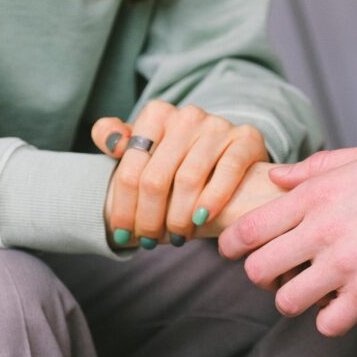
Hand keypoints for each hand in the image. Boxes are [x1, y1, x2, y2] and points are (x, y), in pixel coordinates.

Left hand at [93, 100, 267, 246]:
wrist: (228, 152)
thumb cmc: (177, 158)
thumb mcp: (144, 146)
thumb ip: (115, 138)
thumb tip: (111, 142)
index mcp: (156, 114)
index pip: (130, 170)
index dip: (123, 208)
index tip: (122, 234)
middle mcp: (186, 116)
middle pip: (156, 179)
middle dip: (149, 219)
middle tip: (149, 242)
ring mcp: (218, 126)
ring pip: (188, 180)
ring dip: (178, 218)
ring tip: (176, 237)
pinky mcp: (246, 138)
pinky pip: (227, 171)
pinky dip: (212, 200)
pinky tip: (201, 220)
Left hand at [218, 140, 356, 335]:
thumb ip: (321, 166)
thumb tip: (278, 175)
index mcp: (320, 193)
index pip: (251, 226)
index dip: (232, 244)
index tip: (233, 251)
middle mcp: (323, 228)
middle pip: (258, 269)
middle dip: (262, 276)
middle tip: (277, 276)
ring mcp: (345, 263)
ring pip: (287, 301)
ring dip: (296, 301)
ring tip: (313, 294)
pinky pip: (328, 322)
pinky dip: (333, 320)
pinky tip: (346, 308)